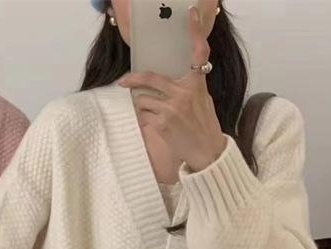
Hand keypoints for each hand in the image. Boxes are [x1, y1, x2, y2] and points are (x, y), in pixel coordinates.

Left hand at [117, 4, 226, 172]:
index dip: (195, 32)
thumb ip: (188, 87)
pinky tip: (158, 125)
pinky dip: (147, 120)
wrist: (207, 152)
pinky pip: (145, 116)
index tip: (191, 14)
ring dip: (145, 107)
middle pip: (150, 78)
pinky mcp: (162, 124)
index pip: (198, 52)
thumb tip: (168, 82)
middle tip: (124, 81)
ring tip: (157, 115)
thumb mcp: (202, 100)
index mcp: (197, 83)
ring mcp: (171, 108)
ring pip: (144, 101)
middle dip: (133, 81)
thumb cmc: (204, 126)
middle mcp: (183, 92)